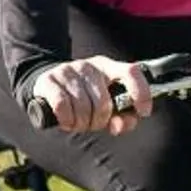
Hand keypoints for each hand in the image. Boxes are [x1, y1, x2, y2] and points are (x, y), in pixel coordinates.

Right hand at [23, 54, 152, 135]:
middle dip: (98, 122)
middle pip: (104, 103)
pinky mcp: (49, 80)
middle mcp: (90, 66)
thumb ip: (120, 116)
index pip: (131, 73)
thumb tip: (120, 124)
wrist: (47, 85)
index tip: (143, 112)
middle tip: (91, 124)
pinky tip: (65, 121)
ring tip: (77, 123)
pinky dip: (66, 120)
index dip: (141, 94)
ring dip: (81, 124)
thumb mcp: (104, 104)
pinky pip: (63, 106)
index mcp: (108, 68)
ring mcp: (68, 70)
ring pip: (83, 108)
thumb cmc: (82, 98)